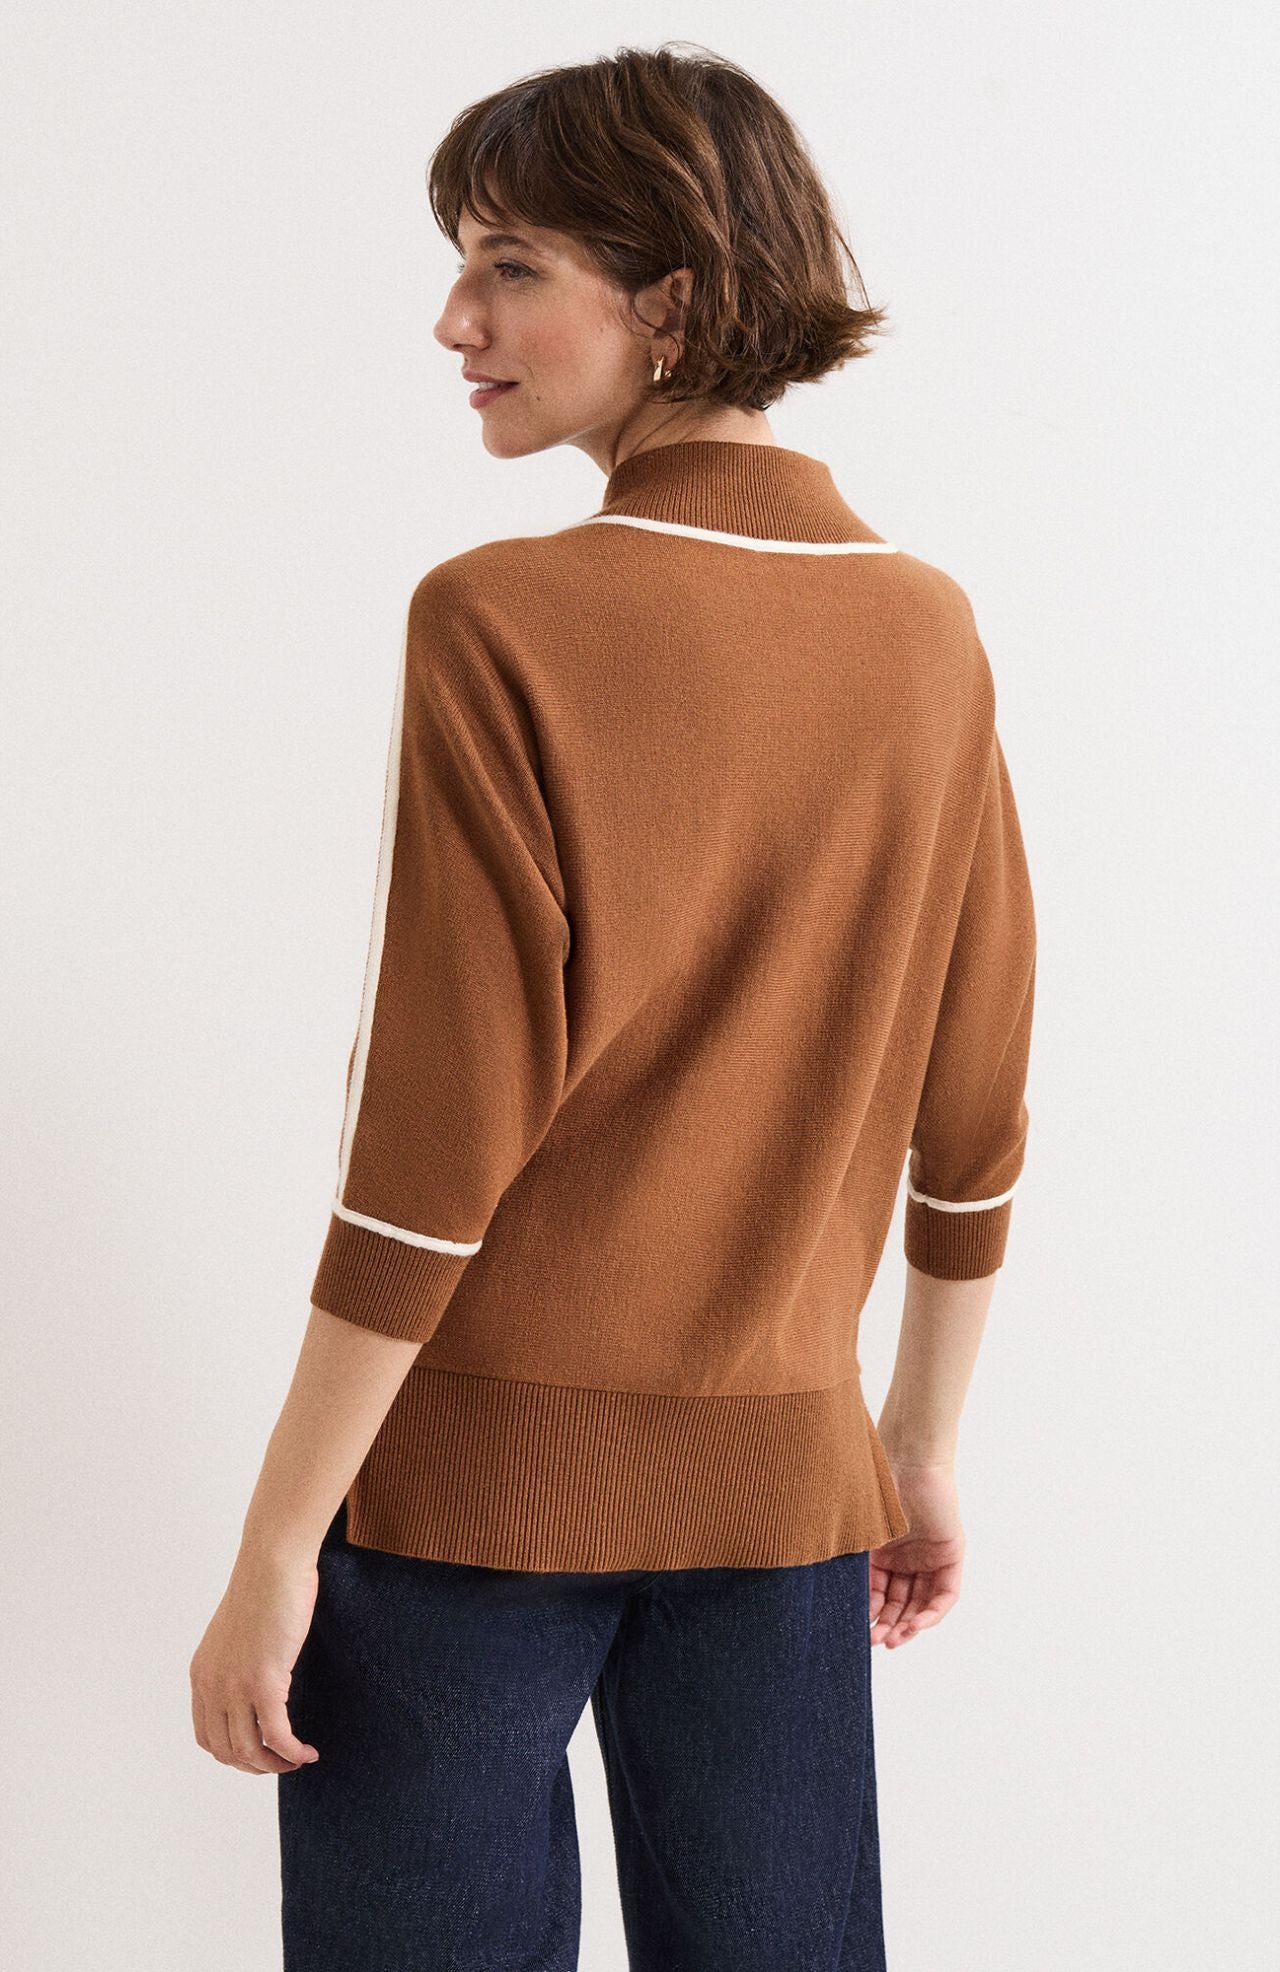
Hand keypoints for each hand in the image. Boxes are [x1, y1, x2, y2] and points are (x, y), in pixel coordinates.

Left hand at [189, 1546, 322, 1772]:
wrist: (273, 1564)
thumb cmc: (264, 1587)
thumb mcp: (239, 1632)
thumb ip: (238, 1661)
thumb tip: (259, 1680)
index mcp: (202, 1674)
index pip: (207, 1735)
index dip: (233, 1753)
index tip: (260, 1751)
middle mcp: (212, 1685)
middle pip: (226, 1750)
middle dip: (255, 1765)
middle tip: (282, 1762)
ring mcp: (236, 1687)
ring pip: (249, 1750)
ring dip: (275, 1764)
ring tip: (297, 1759)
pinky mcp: (264, 1683)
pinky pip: (277, 1735)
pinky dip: (292, 1751)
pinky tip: (308, 1751)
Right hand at [866, 1456, 963, 1647]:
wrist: (907, 1458)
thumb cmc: (875, 1487)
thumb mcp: (857, 1533)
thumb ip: (848, 1564)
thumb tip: (820, 1598)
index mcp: (881, 1551)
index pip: (877, 1592)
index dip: (869, 1614)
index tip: (858, 1632)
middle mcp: (906, 1556)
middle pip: (899, 1602)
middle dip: (887, 1625)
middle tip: (876, 1643)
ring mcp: (929, 1555)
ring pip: (921, 1602)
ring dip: (908, 1624)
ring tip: (893, 1640)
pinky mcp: (951, 1553)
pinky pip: (945, 1593)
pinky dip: (932, 1612)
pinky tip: (915, 1625)